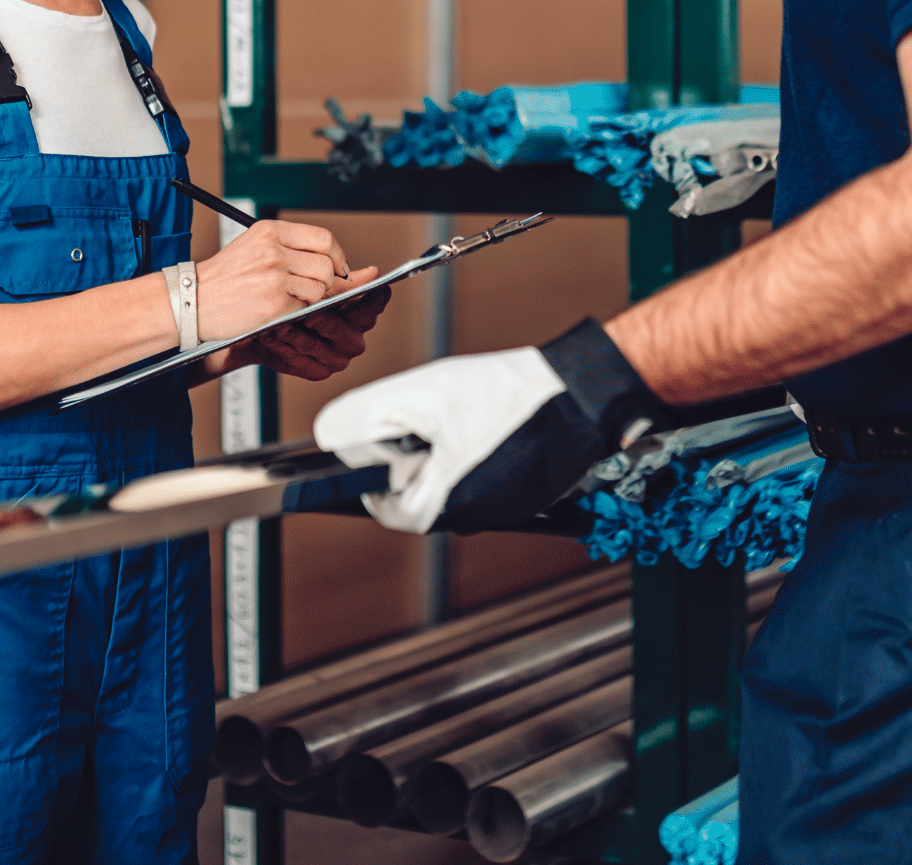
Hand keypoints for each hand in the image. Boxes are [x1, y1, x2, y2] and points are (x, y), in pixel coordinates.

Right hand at [191, 218, 350, 340]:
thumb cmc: (223, 277)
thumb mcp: (253, 246)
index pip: (323, 238)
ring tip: (287, 297)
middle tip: (312, 286)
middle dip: (326, 280)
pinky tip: (276, 308)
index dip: (337, 254)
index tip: (338, 265)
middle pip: (326, 265)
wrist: (190, 301)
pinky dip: (295, 311)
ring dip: (311, 297)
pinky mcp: (274, 304)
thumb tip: (330, 257)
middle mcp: (274, 251)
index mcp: (270, 231)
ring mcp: (275, 278)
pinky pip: (304, 308)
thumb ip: (288, 246)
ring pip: (319, 288)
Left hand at [223, 272, 389, 381]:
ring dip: (292, 334)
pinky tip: (269, 338)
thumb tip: (373, 272)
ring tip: (277, 326)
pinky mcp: (318, 372)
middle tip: (307, 315)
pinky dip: (282, 348)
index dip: (376, 299)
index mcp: (361, 317)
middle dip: (320, 320)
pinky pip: (297, 360)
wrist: (273, 332)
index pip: (372, 306)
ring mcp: (337, 359)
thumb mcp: (321, 290)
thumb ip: (344, 283)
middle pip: (336, 327)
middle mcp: (353, 341)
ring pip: (312, 345)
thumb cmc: (303, 306)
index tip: (379, 288)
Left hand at [313, 318, 668, 533]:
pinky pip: (480, 478)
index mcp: (441, 507)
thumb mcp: (423, 394)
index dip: (374, 460)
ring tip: (467, 414)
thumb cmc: (512, 396)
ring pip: (447, 481)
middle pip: (413, 490)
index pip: (379, 501)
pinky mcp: (521, 497)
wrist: (583, 392)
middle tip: (435, 414)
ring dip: (445, 448)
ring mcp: (499, 512)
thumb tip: (329, 437)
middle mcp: (470, 520)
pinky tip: (490, 421)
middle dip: (414, 451)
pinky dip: (475, 450)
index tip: (390, 428)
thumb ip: (367, 415)